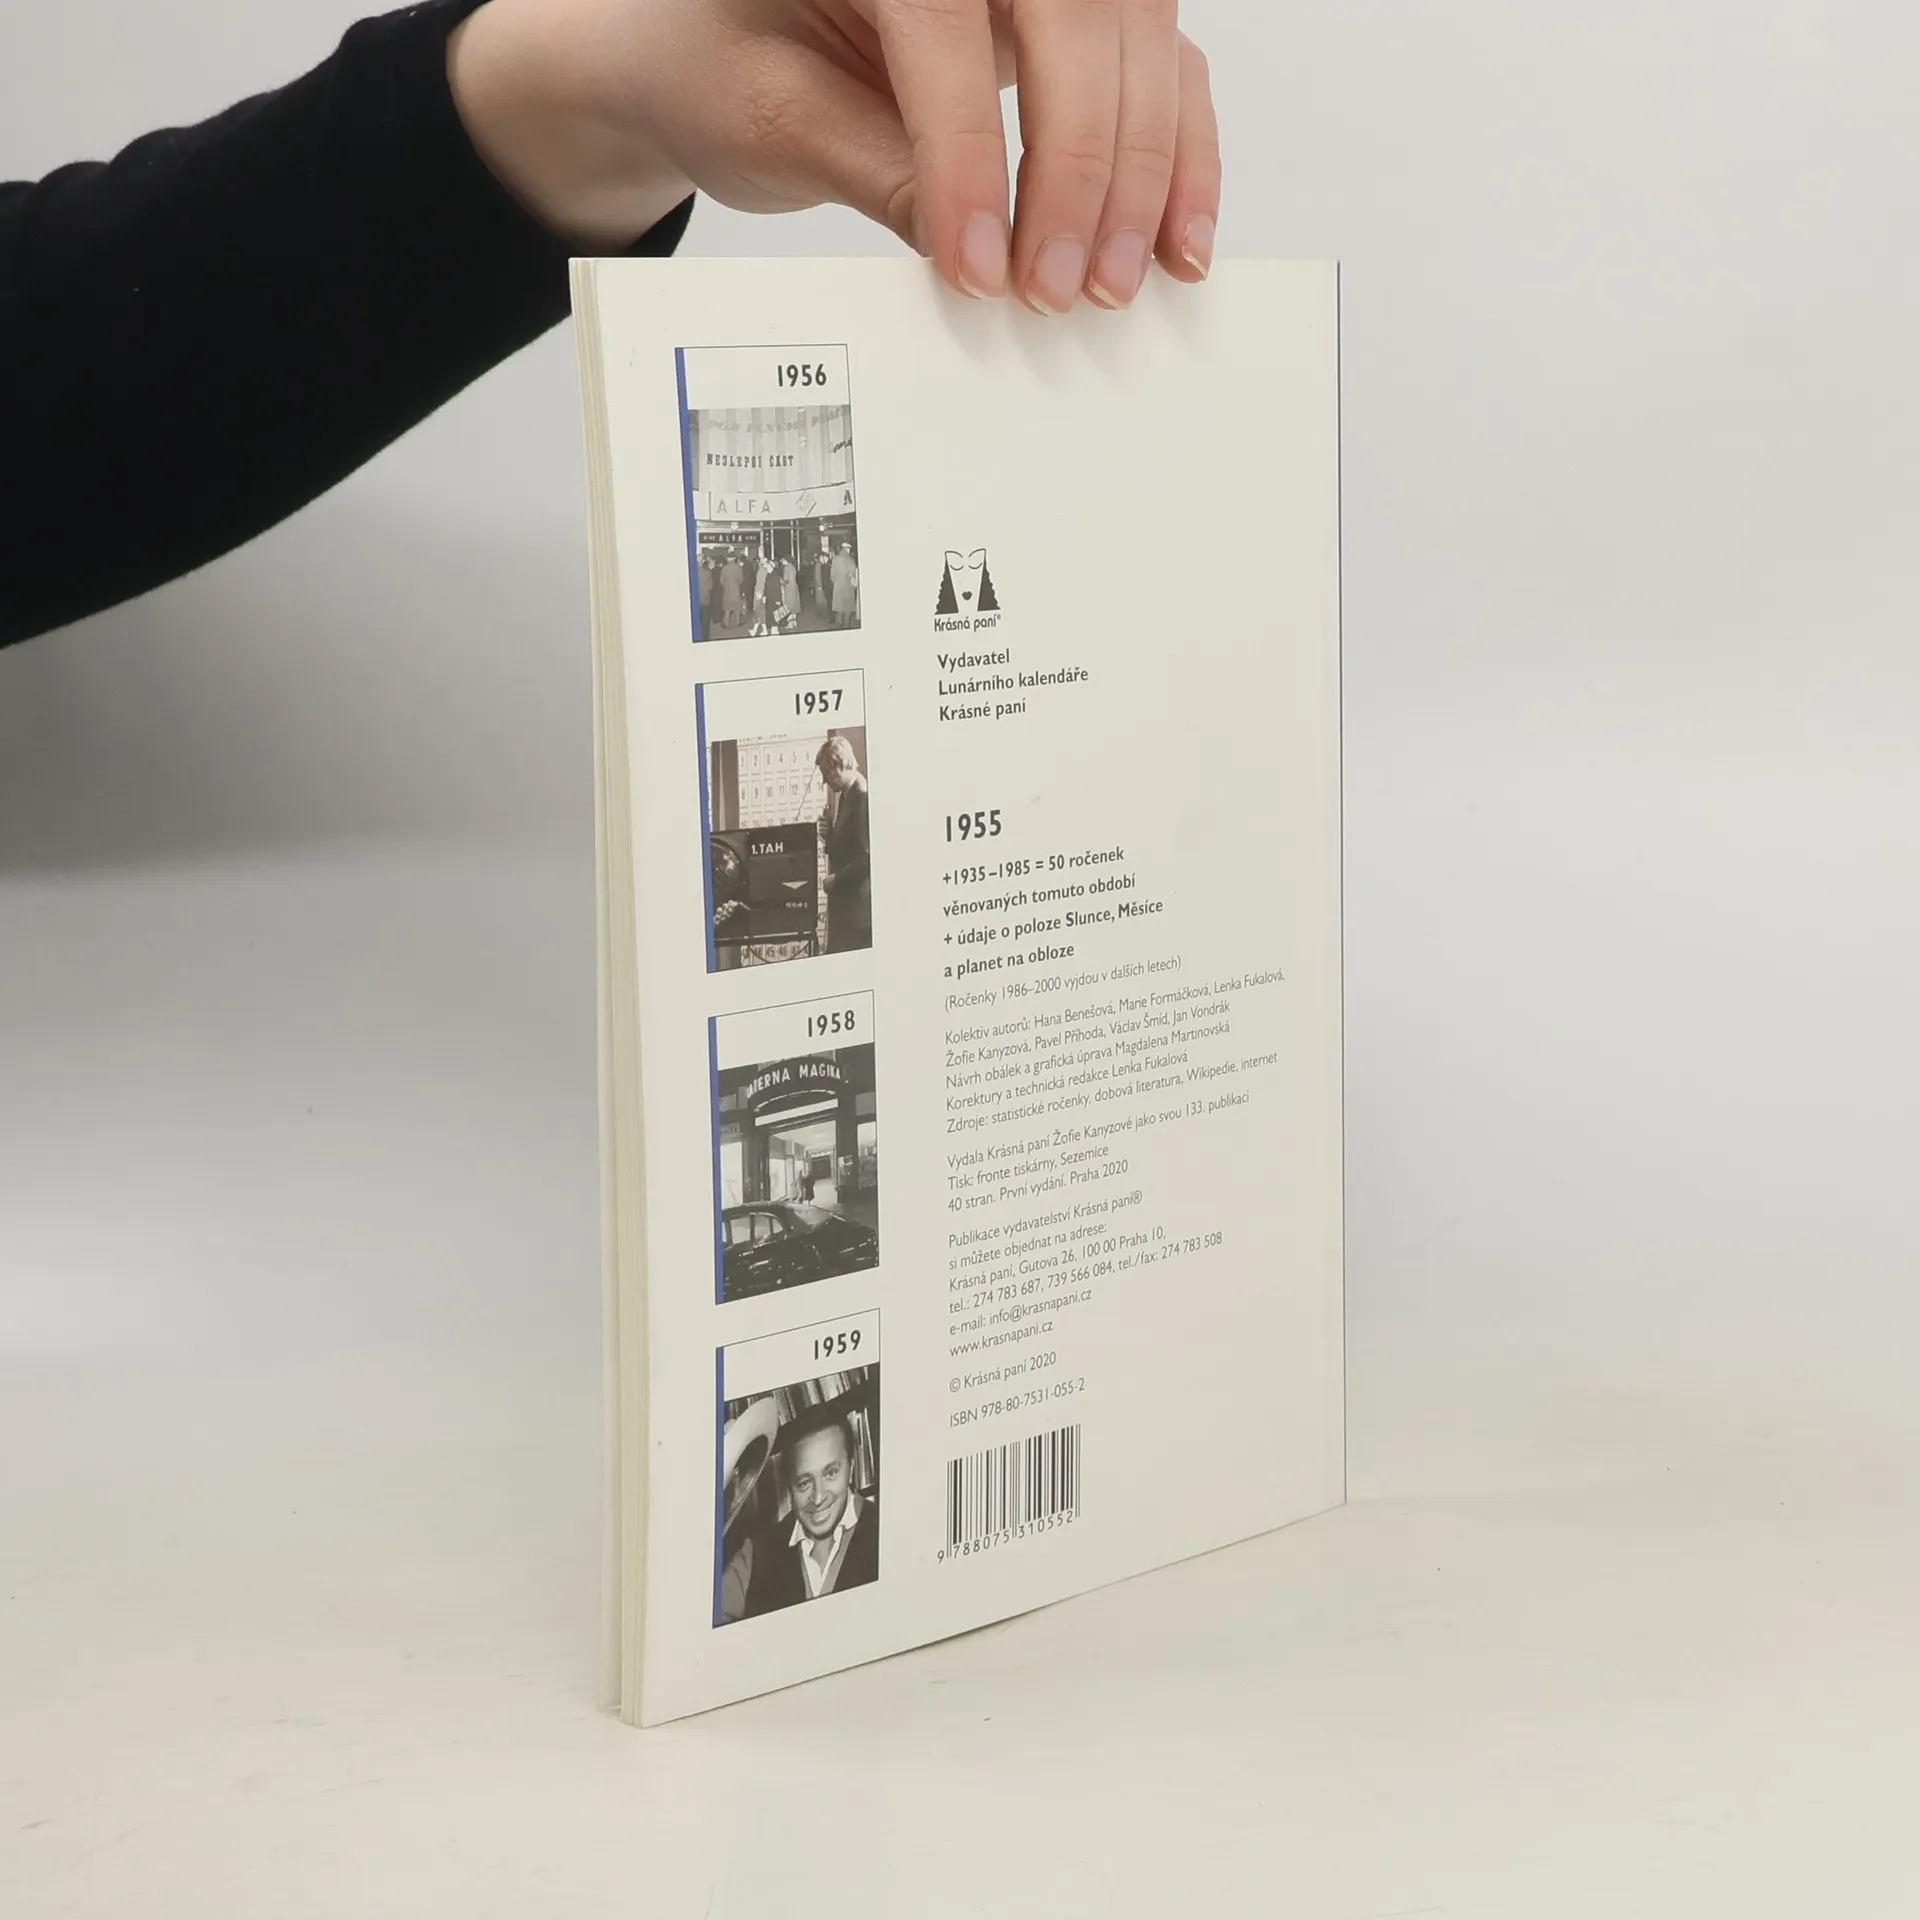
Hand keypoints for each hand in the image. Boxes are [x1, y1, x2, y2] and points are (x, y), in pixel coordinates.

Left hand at [448, 0, 1218, 311]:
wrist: (701, 47)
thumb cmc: (715, 59)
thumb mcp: (769, 118)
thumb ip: (875, 170)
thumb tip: (980, 250)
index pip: (945, 25)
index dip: (972, 154)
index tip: (980, 268)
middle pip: (1073, 14)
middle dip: (1080, 166)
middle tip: (1060, 287)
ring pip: (1138, 35)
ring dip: (1145, 167)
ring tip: (1118, 280)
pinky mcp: (1071, 12)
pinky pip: (1160, 62)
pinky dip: (1182, 151)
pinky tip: (1179, 238)